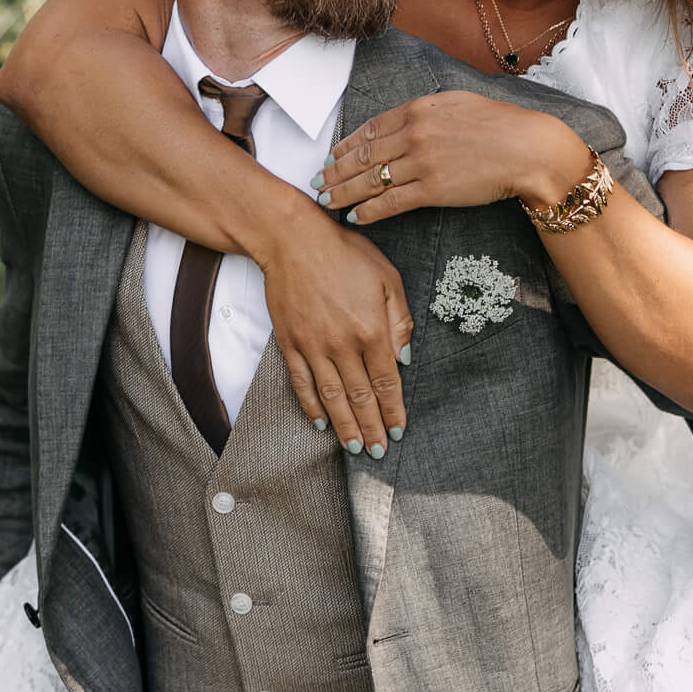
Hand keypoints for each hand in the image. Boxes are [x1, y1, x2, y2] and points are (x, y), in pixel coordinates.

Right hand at [258, 202, 412, 457]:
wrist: (292, 239)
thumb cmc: (344, 253)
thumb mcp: (387, 279)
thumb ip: (399, 320)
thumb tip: (402, 358)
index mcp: (371, 329)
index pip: (386, 381)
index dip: (393, 409)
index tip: (398, 430)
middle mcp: (342, 344)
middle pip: (360, 397)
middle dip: (371, 427)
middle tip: (378, 451)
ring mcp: (313, 346)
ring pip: (332, 397)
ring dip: (344, 426)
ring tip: (354, 447)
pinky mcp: (290, 343)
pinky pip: (302, 383)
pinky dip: (311, 406)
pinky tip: (321, 423)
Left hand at [322, 93, 592, 225]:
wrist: (528, 149)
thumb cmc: (500, 126)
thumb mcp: (459, 103)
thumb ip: (428, 111)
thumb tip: (407, 120)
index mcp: (419, 108)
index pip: (371, 128)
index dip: (347, 145)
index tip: (333, 155)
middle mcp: (414, 133)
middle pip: (362, 155)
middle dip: (335, 170)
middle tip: (317, 182)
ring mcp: (421, 162)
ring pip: (370, 179)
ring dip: (344, 192)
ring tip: (327, 200)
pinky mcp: (432, 190)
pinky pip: (390, 202)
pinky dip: (369, 211)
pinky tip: (355, 216)